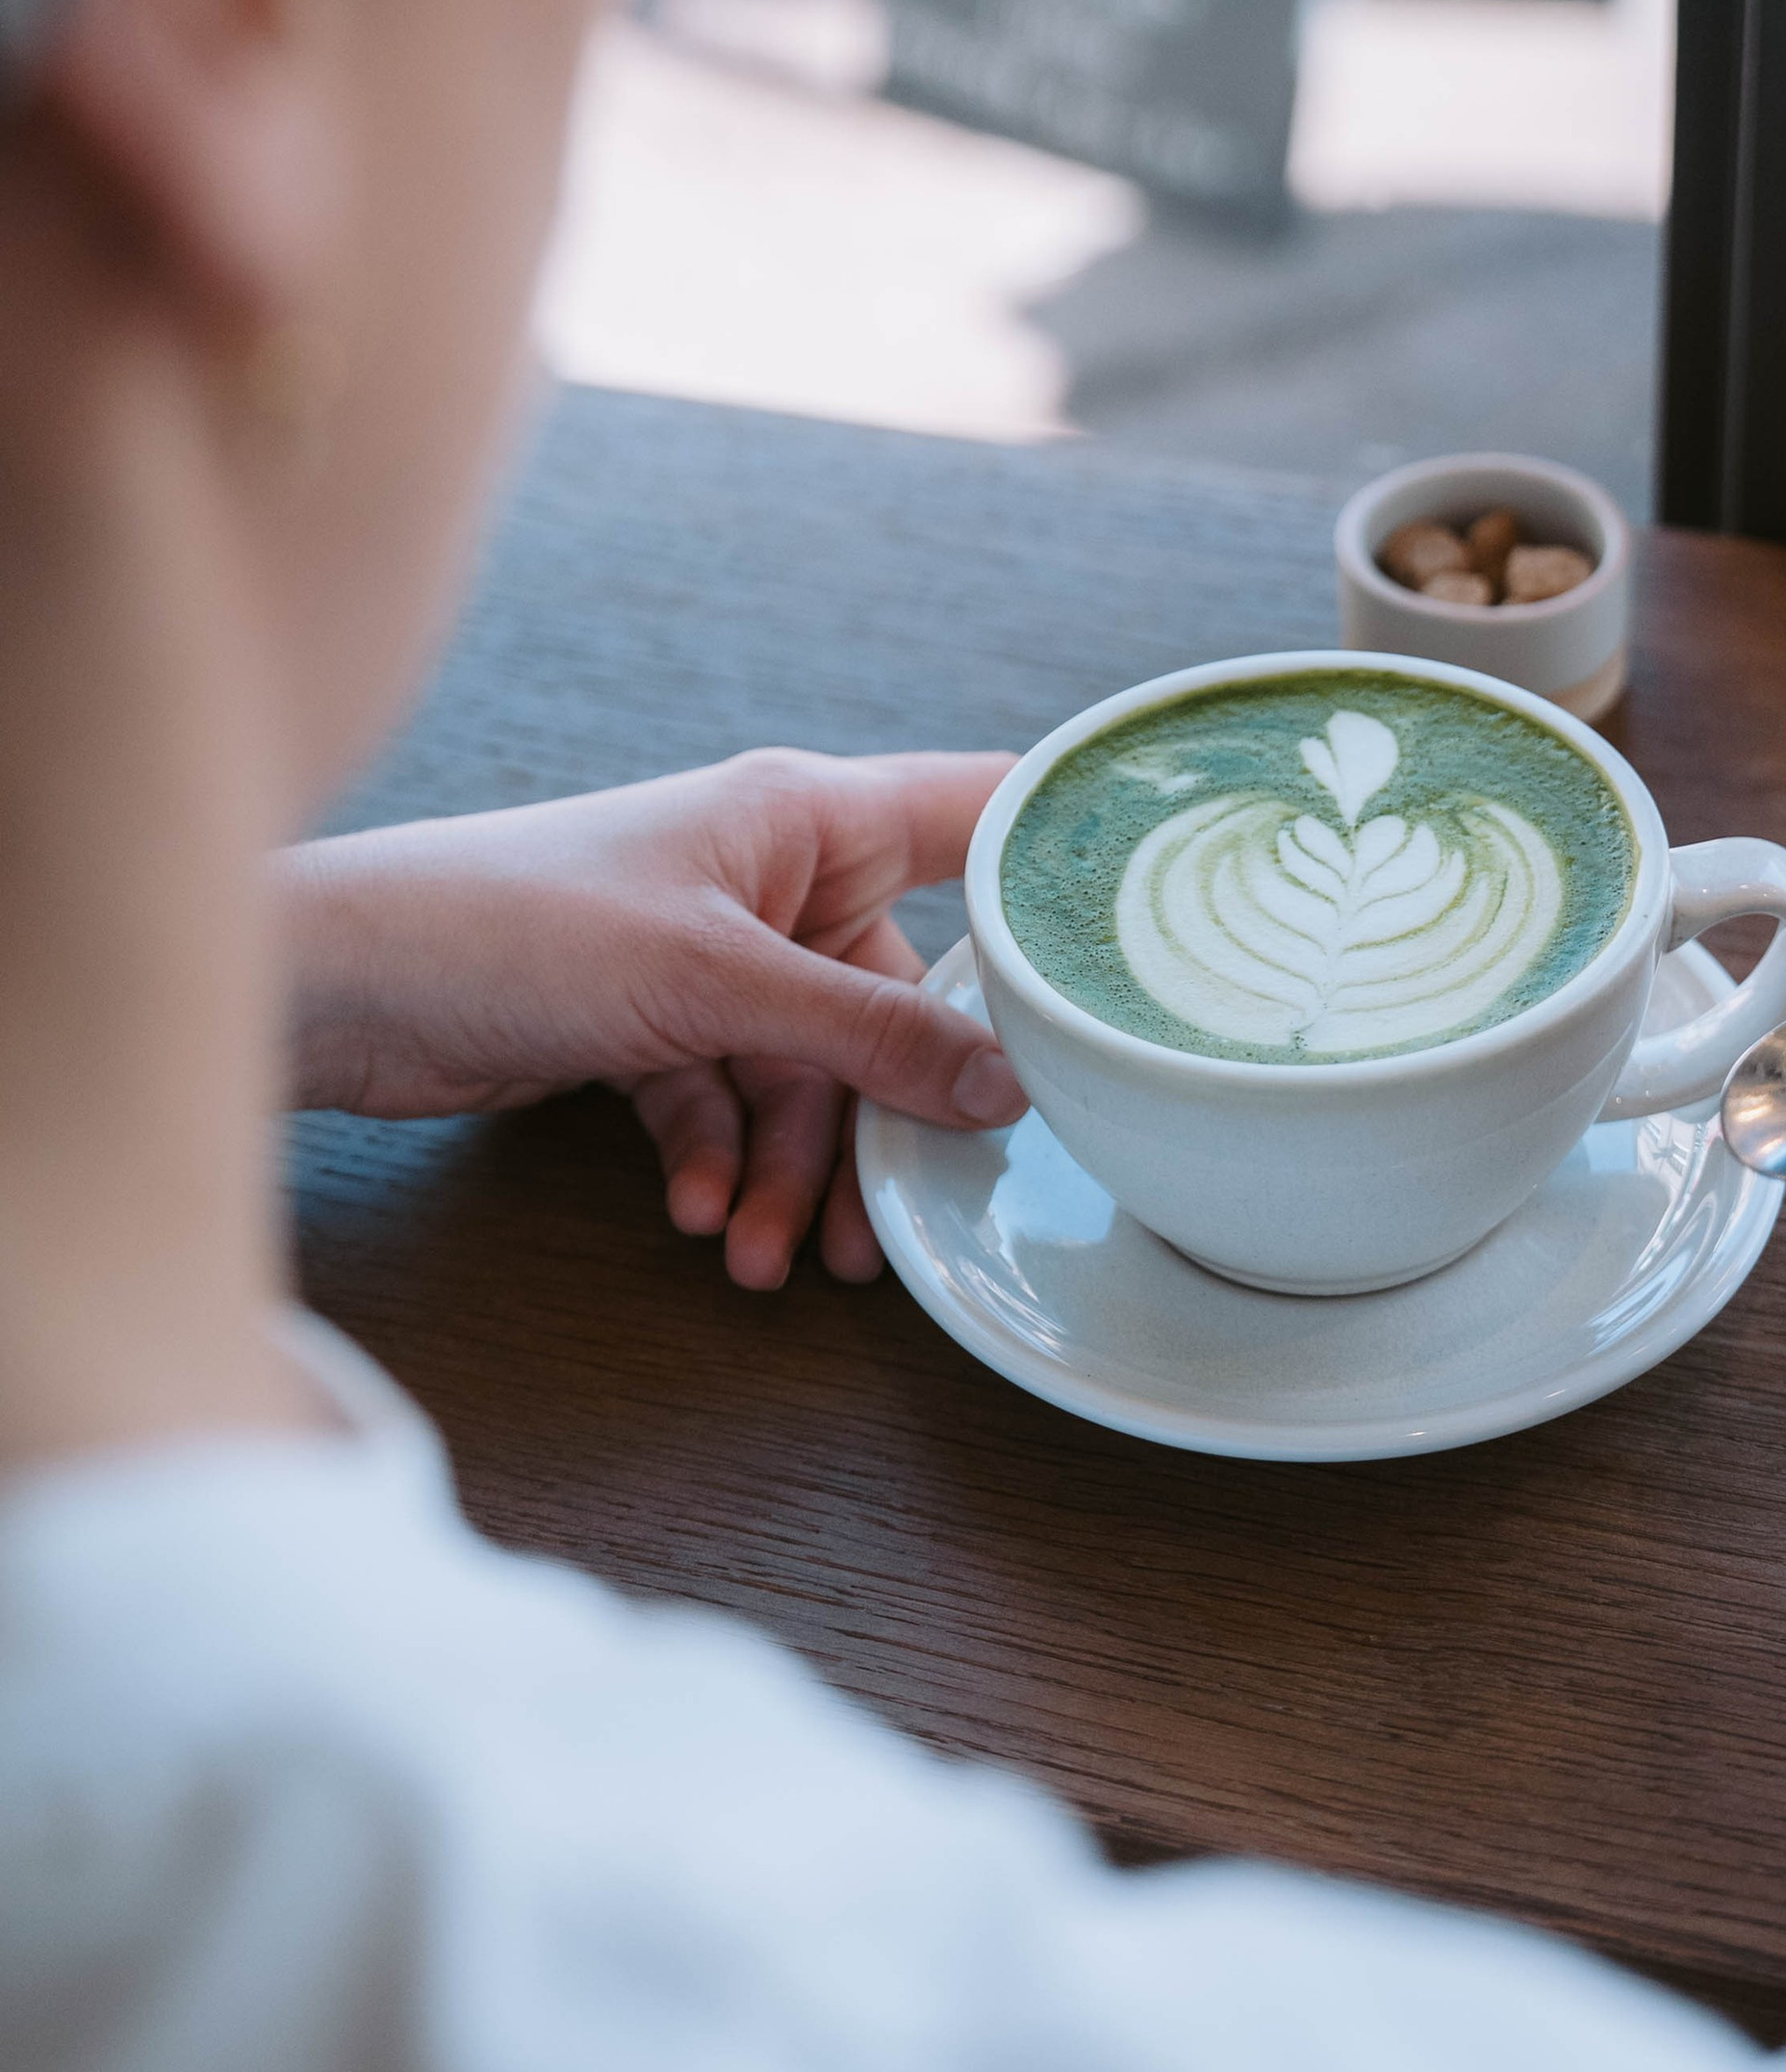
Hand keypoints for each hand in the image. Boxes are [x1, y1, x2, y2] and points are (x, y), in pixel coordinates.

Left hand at [280, 751, 1027, 1288]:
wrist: (344, 987)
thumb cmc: (518, 927)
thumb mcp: (715, 986)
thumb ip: (867, 1039)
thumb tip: (1010, 1085)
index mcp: (806, 815)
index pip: (978, 812)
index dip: (1064, 857)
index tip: (1156, 928)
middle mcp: (772, 874)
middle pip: (898, 997)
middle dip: (891, 1115)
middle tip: (903, 1219)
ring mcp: (714, 952)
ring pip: (811, 1072)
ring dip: (797, 1168)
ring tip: (773, 1259)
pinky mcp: (653, 1022)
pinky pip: (730, 1100)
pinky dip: (722, 1162)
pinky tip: (702, 1219)